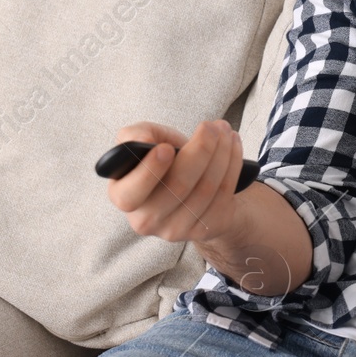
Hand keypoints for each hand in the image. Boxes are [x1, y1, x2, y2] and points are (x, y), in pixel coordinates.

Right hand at [106, 120, 246, 248]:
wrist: (192, 181)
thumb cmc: (163, 159)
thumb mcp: (144, 142)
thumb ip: (134, 135)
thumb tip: (142, 141)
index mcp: (123, 196)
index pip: (130, 194)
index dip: (149, 172)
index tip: (165, 149)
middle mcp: (146, 220)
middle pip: (178, 187)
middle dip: (200, 150)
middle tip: (210, 126)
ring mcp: (175, 229)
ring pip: (205, 189)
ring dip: (221, 153)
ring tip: (224, 130)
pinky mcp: (203, 230)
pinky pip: (223, 195)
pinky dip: (233, 164)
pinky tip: (233, 145)